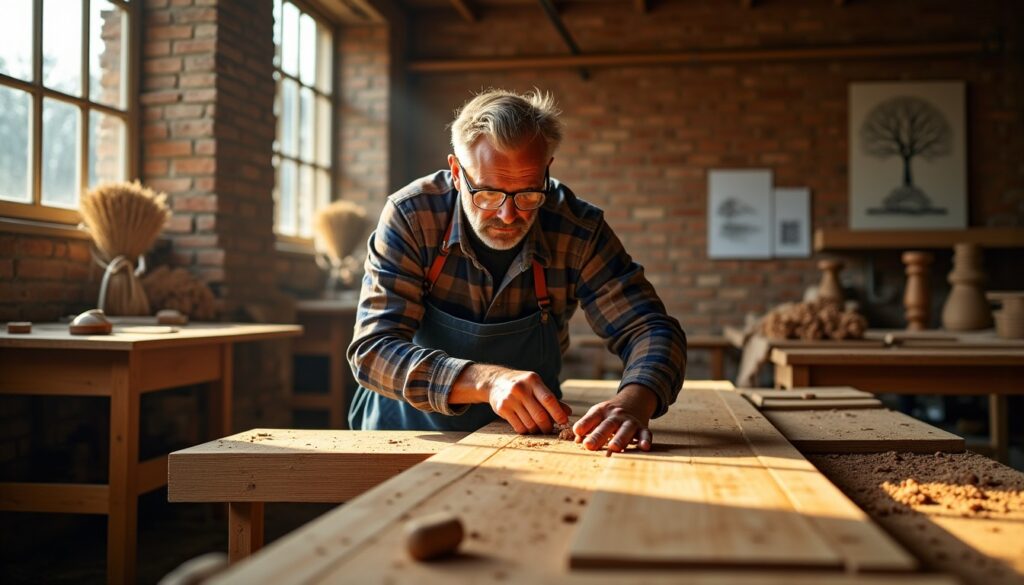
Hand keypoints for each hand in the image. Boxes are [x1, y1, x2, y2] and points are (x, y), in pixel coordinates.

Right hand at [451, 364, 569, 433]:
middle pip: (540, 415)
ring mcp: (510, 398)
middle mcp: (521, 388)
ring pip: (530, 423)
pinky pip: (519, 427)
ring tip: (538, 428)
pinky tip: (527, 427)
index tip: (564, 422)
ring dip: (537, 430)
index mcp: (533, 381)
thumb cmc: (523, 385)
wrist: (496, 381)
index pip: (549, 399)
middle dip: (547, 426)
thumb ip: (551, 399)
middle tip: (550, 429)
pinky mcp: (502, 408)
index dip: (558, 413)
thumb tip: (568, 413)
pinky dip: (526, 431)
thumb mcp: (537, 386)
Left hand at [573, 384, 657, 452]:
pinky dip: (645, 440)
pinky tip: (644, 447)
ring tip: (613, 447)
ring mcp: (630, 421)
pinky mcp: (642, 427)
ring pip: (626, 429)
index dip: (584, 424)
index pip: (592, 417)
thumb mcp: (597, 414)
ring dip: (620, 438)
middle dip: (598, 436)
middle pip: (607, 425)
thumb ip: (587, 426)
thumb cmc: (610, 413)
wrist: (634, 400)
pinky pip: (645, 433)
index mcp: (602, 411)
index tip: (577, 431)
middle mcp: (616, 415)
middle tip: (589, 445)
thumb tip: (576, 441)